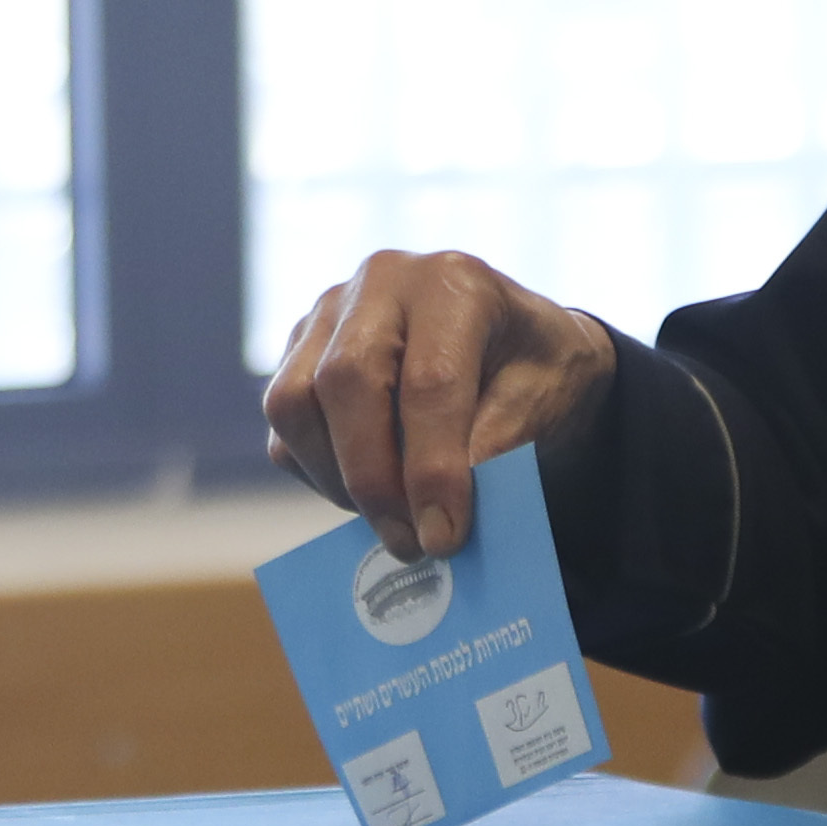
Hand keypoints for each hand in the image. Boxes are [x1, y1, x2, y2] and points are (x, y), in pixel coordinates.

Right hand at [265, 250, 618, 557]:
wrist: (513, 348)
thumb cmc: (533, 372)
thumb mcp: (542, 401)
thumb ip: (495, 448)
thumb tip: (437, 515)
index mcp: (453, 282)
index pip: (430, 380)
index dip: (433, 468)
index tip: (444, 535)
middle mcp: (381, 283)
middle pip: (346, 381)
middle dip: (373, 478)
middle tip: (409, 542)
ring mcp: (328, 314)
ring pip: (294, 403)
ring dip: (337, 479)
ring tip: (392, 522)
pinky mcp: (298, 351)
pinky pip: (284, 427)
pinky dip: (318, 473)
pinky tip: (370, 496)